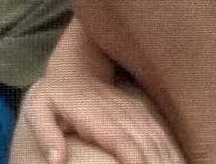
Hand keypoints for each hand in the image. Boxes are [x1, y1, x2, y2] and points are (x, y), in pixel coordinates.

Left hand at [22, 58, 184, 163]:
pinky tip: (176, 160)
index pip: (120, 140)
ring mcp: (131, 110)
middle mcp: (118, 113)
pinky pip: (160, 130)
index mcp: (94, 116)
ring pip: (156, 137)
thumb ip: (46, 135)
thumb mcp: (39, 110)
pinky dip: (170, 147)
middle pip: (145, 143)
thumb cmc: (55, 93)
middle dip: (158, 163)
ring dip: (168, 157)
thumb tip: (57, 161)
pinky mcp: (139, 110)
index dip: (135, 159)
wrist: (76, 62)